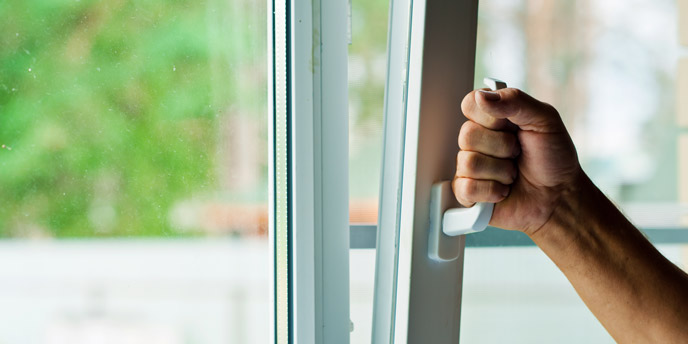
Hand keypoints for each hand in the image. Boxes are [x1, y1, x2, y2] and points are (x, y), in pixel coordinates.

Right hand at [454, 88, 580, 234]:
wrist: (560, 196)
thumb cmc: (554, 157)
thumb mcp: (545, 120)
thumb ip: (515, 100)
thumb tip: (481, 95)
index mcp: (492, 118)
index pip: (470, 104)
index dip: (491, 117)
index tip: (513, 126)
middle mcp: (477, 141)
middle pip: (467, 135)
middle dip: (502, 147)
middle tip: (518, 153)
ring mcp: (470, 168)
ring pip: (468, 163)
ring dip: (500, 172)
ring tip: (513, 175)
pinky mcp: (467, 194)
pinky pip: (465, 188)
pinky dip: (491, 191)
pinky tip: (503, 191)